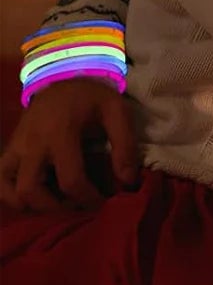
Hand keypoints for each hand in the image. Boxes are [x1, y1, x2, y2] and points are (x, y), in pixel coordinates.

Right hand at [0, 79, 139, 210]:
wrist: (61, 76)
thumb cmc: (90, 96)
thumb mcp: (115, 111)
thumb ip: (124, 145)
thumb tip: (127, 181)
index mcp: (60, 133)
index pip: (70, 179)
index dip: (87, 199)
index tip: (102, 204)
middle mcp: (32, 144)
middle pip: (31, 192)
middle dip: (55, 207)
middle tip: (76, 205)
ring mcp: (15, 148)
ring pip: (9, 191)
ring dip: (32, 205)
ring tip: (57, 201)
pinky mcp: (8, 150)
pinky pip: (0, 180)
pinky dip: (12, 196)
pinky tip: (35, 196)